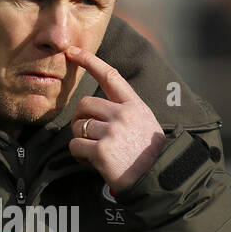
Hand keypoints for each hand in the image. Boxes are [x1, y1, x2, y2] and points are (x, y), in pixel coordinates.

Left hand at [65, 44, 167, 194]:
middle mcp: (123, 114)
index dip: (89, 61)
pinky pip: (76, 145)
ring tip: (93, 151)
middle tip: (87, 133)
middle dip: (81, 118)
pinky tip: (90, 161)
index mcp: (134, 105)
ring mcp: (112, 131)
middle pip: (85, 103)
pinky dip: (78, 155)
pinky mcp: (102, 150)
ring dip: (80, 139)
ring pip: (78, 126)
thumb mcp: (145, 123)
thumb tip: (96, 105)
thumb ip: (125, 110)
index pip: (110, 76)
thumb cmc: (148, 154)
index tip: (72, 52)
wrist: (158, 179)